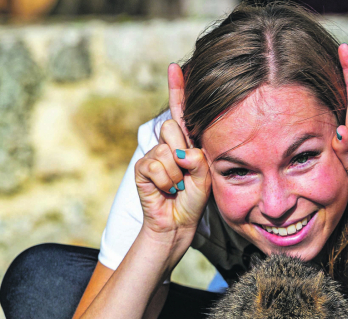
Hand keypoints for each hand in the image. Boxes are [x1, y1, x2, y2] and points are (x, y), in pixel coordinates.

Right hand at [134, 64, 210, 238]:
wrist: (179, 222)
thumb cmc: (193, 198)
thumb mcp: (205, 176)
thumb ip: (198, 158)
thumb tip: (179, 152)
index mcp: (186, 141)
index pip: (181, 112)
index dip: (177, 90)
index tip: (175, 68)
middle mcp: (168, 144)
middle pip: (171, 127)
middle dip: (182, 152)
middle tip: (186, 175)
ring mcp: (153, 155)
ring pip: (165, 151)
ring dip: (176, 175)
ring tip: (177, 186)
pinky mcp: (141, 168)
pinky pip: (154, 166)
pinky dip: (165, 181)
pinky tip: (166, 190)